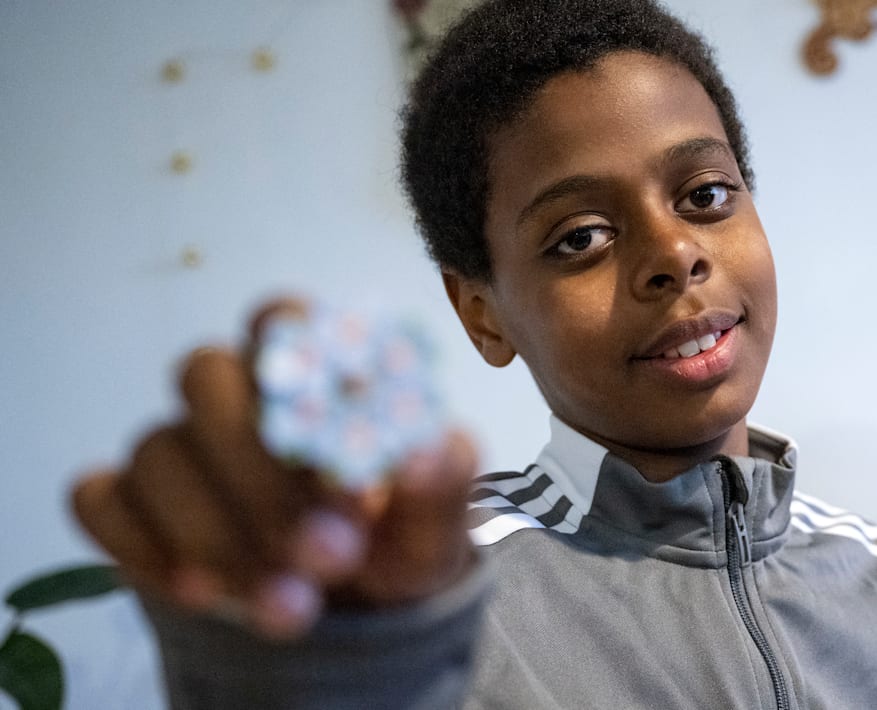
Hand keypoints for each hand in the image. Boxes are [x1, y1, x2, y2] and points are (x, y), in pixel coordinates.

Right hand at [69, 299, 478, 638]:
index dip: (303, 368)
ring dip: (221, 534)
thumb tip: (428, 451)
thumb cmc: (397, 534)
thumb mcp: (437, 517)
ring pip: (159, 450)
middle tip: (331, 554)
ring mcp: (175, 443)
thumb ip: (441, 480)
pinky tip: (204, 594)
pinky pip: (102, 500)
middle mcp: (233, 390)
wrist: (357, 606)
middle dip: (264, 474)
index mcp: (313, 366)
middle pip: (206, 378)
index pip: (282, 317)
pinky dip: (144, 546)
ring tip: (293, 606)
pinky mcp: (130, 500)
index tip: (347, 448)